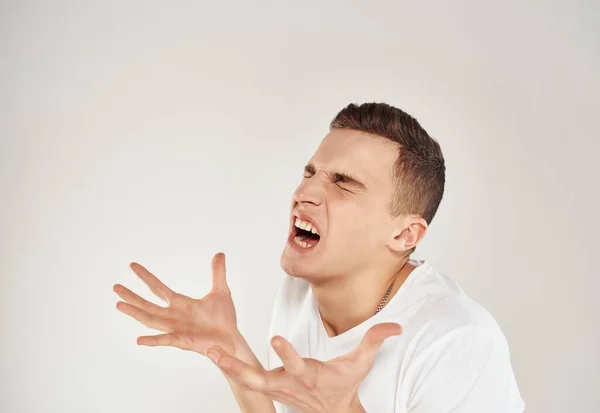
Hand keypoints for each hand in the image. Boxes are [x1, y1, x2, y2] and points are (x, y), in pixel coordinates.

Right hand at [113, 252, 239, 355]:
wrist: (232, 339)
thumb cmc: (224, 319)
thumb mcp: (221, 291)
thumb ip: (218, 273)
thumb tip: (220, 253)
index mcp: (180, 303)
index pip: (158, 288)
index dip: (146, 276)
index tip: (132, 265)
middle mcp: (173, 316)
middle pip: (148, 304)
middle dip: (132, 296)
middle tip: (115, 287)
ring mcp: (176, 329)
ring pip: (150, 320)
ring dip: (135, 313)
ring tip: (119, 305)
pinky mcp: (183, 341)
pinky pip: (165, 340)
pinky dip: (153, 340)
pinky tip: (139, 340)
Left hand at [205, 322, 401, 412]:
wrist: (333, 411)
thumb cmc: (343, 385)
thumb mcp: (361, 363)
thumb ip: (375, 340)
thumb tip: (396, 325)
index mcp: (307, 374)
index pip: (296, 363)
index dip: (286, 352)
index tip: (275, 338)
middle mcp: (287, 382)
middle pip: (259, 377)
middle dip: (238, 367)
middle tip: (217, 354)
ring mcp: (275, 387)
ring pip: (247, 379)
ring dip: (228, 366)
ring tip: (210, 352)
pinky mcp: (270, 387)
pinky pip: (247, 378)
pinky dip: (232, 369)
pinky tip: (216, 357)